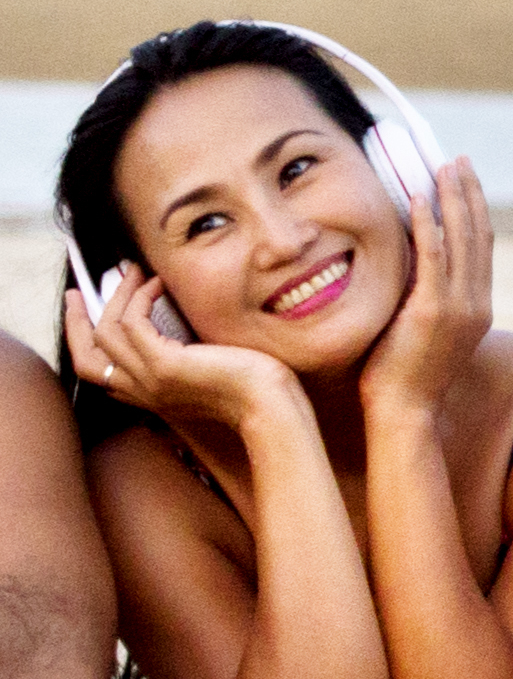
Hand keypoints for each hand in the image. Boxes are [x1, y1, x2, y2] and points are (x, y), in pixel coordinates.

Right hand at [62, 265, 295, 438]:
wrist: (270, 406)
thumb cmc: (252, 387)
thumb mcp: (207, 372)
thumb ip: (184, 359)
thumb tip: (176, 329)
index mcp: (149, 396)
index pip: (99, 374)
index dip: (85, 342)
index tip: (87, 312)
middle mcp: (142, 392)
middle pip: (85, 357)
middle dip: (75, 321)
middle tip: (78, 290)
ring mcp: (150, 380)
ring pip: (105, 334)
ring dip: (116, 297)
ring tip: (133, 272)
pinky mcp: (164, 365)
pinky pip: (132, 323)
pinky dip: (140, 298)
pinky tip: (157, 283)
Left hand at [362, 156, 495, 419]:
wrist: (404, 413)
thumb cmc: (401, 378)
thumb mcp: (422, 333)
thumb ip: (424, 300)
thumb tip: (408, 272)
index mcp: (478, 309)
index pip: (482, 248)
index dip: (475, 211)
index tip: (463, 181)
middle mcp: (477, 303)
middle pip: (479, 235)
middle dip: (468, 193)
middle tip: (458, 160)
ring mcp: (459, 308)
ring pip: (462, 239)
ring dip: (452, 198)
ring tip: (443, 166)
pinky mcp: (433, 311)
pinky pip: (433, 257)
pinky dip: (429, 224)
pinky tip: (420, 198)